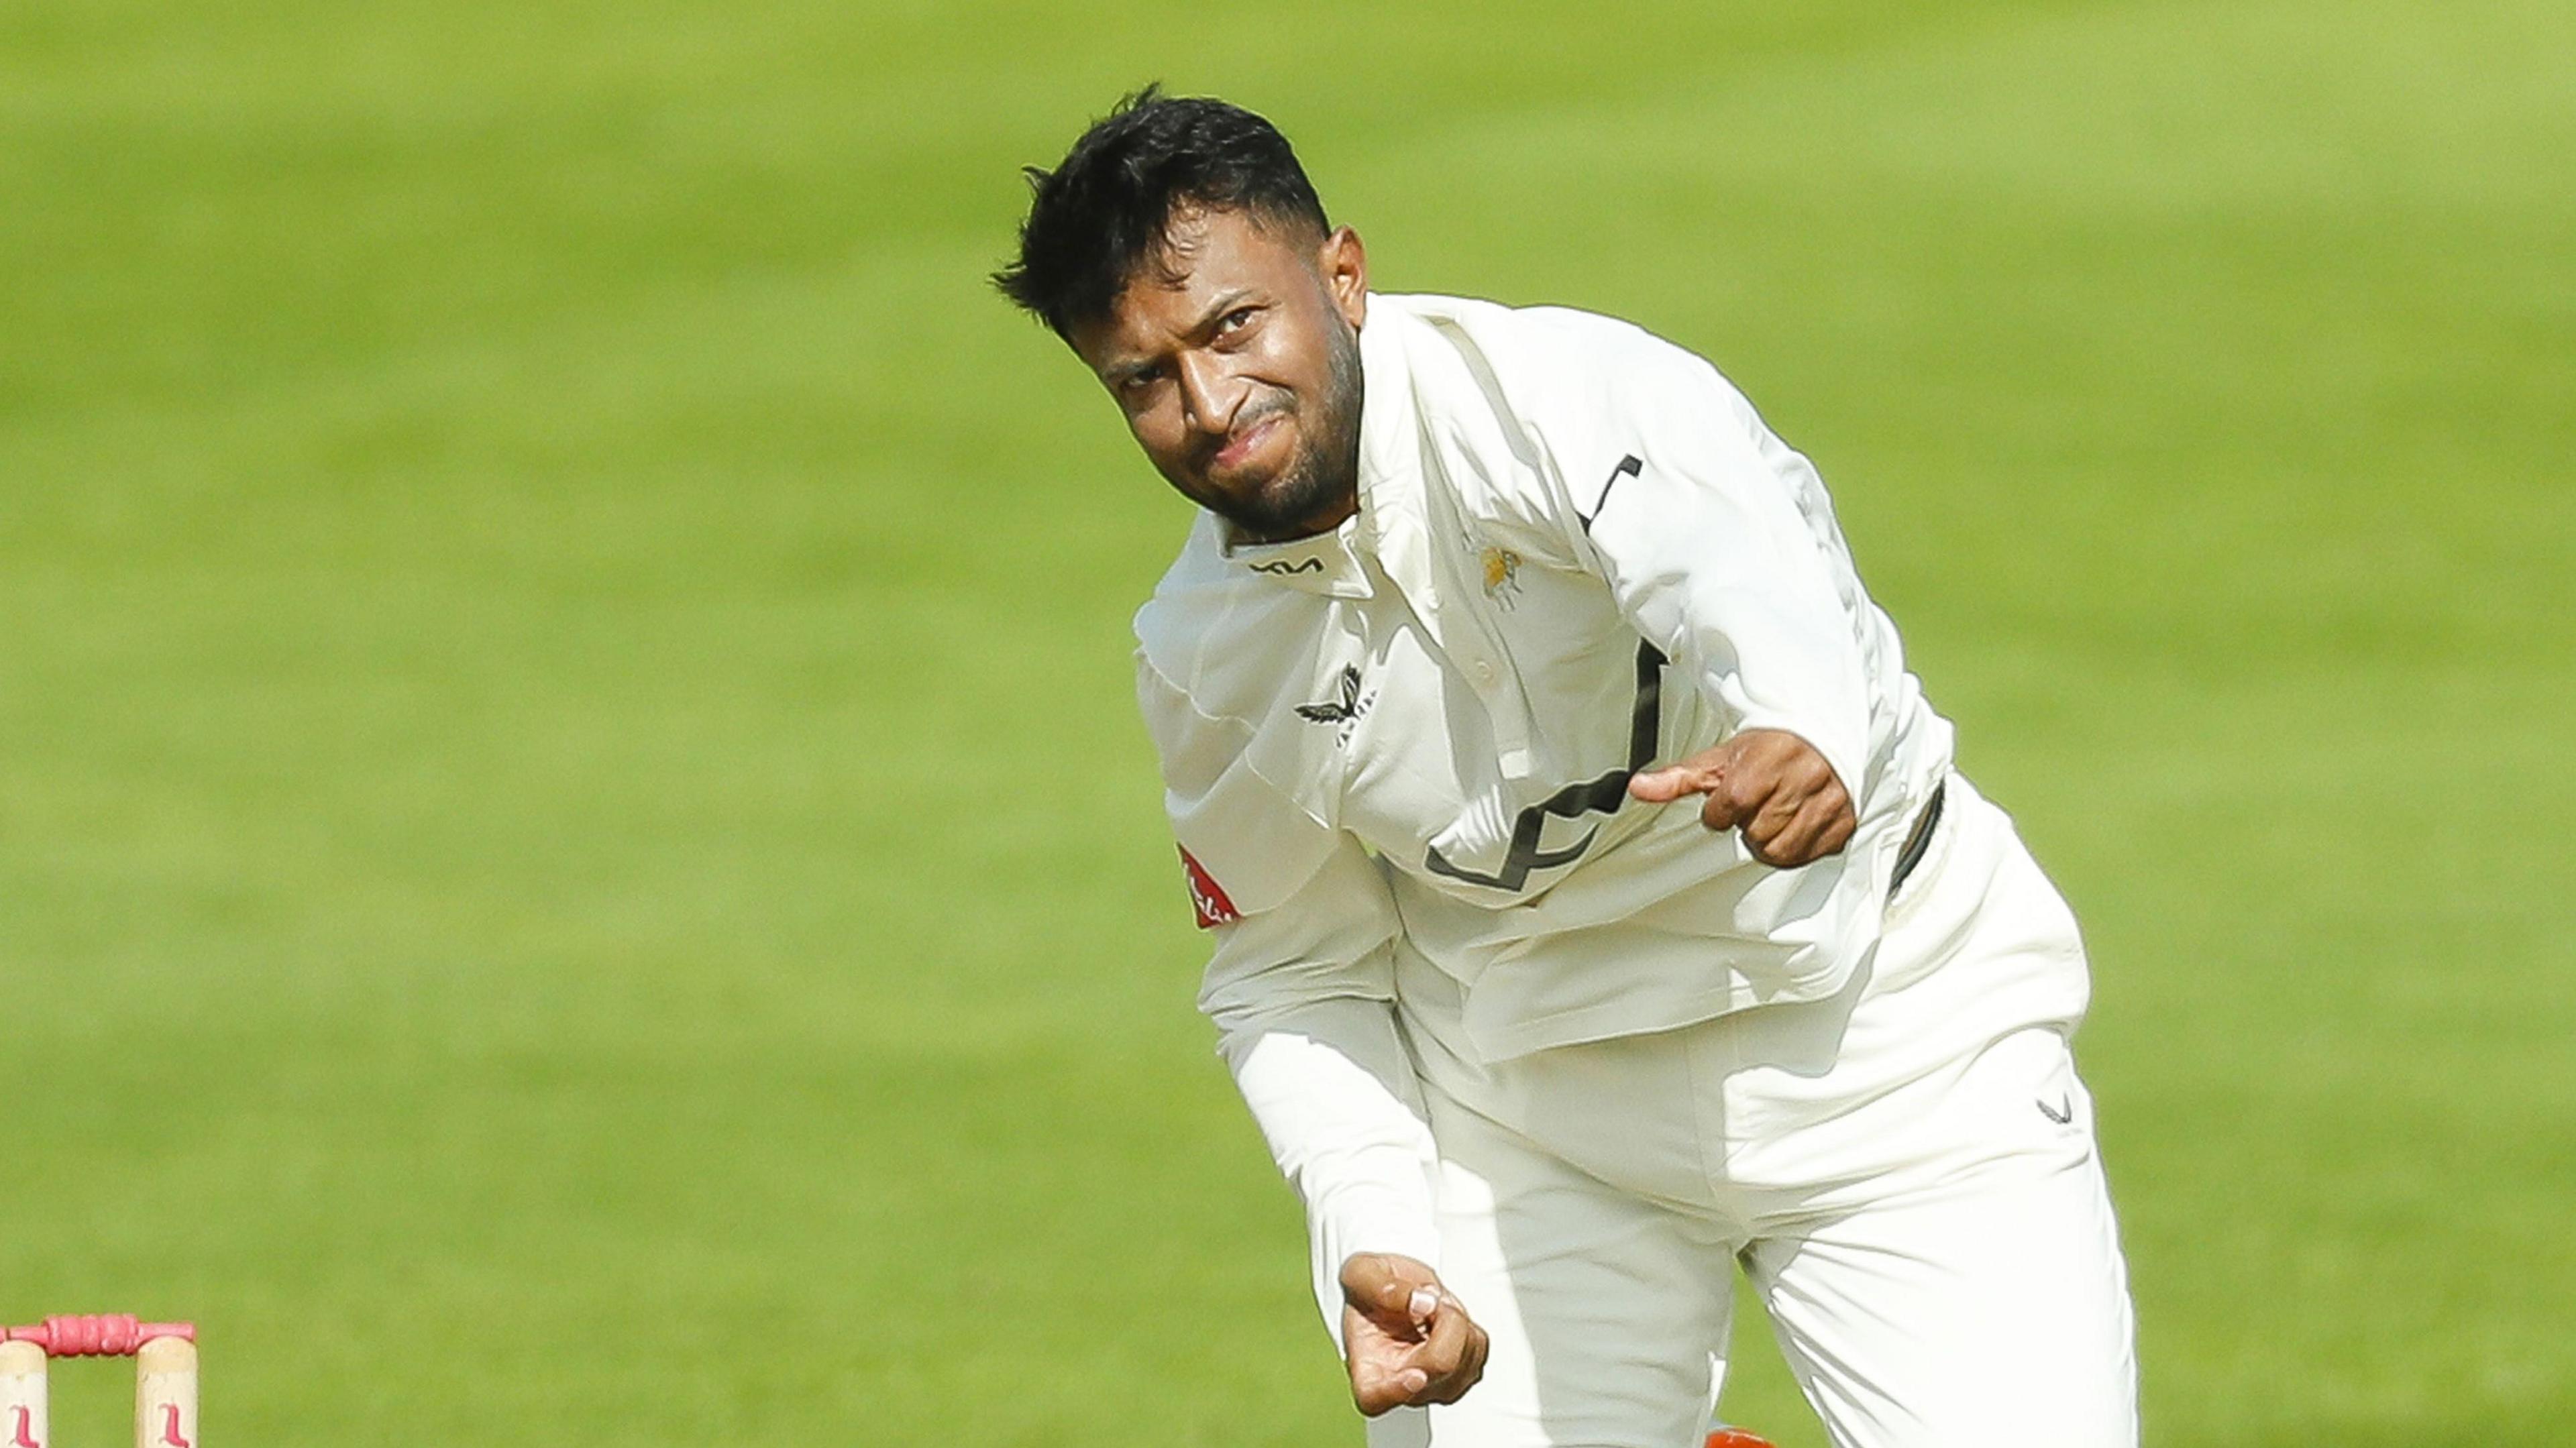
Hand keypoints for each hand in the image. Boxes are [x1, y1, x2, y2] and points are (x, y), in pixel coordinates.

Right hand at [1339, 1253, 1488, 1414]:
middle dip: (1443, 1322)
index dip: (1397, 1390)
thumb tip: (1421, 1304)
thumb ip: (1381, 1287)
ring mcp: (1433, 1385)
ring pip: (1465, 1360)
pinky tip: (1442, 1320)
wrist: (1391, 1289)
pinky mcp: (1460, 1374)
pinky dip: (1466, 1326)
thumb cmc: (1370, 1289)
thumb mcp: (1362, 1271)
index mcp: (1366, 1369)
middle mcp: (1400, 1386)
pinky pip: (1478, 1350)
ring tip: (1428, 1309)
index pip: (1375, 1398)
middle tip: (1427, 1298)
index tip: (1415, 1374)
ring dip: (1455, 1321)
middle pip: (1439, 1368)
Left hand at [1627, 728, 1855, 867]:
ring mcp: (1825, 805)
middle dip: (1749, 823)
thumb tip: (1639, 787)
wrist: (1821, 732)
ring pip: (1781, 852)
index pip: (1724, 812)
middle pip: (1753, 836)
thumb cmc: (1770, 745)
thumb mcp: (1720, 757)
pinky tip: (1797, 820)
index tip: (1732, 795)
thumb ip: (1678, 778)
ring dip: (1771, 839)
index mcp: (1763, 766)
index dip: (1721, 809)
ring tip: (1775, 812)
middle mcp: (1799, 784)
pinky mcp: (1843, 822)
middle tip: (1758, 801)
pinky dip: (1799, 845)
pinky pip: (1810, 854)